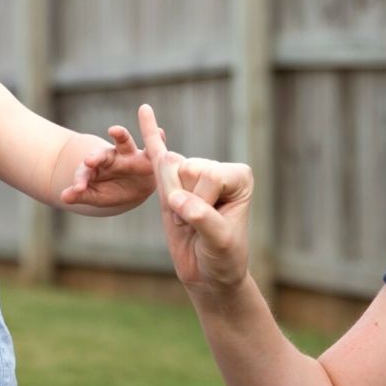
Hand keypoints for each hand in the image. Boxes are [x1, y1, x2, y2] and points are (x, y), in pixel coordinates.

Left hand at [60, 125, 156, 209]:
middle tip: (89, 161)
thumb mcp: (96, 195)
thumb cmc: (111, 190)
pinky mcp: (147, 157)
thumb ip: (81, 194)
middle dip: (95, 157)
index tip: (77, 189)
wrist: (133, 188)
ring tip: (115, 130)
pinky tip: (161, 132)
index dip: (81, 179)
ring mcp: (129, 155)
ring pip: (124, 142)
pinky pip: (152, 146)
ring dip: (120, 135)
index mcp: (96, 167)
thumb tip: (63, 198)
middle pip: (102, 154)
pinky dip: (158, 137)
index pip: (86, 171)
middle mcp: (112, 157)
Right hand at [138, 103, 252, 292]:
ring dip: (170, 200)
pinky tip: (145, 110)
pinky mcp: (172, 182)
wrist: (209, 276)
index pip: (210, 175)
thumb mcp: (220, 243)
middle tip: (196, 227)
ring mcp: (194, 174)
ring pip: (167, 171)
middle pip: (186, 170)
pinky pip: (158, 154)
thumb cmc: (223, 259)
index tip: (212, 228)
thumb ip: (203, 218)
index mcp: (239, 175)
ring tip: (186, 222)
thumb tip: (176, 200)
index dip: (203, 205)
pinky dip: (151, 132)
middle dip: (184, 204)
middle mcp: (218, 168)